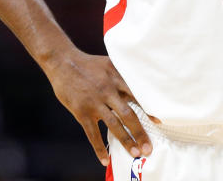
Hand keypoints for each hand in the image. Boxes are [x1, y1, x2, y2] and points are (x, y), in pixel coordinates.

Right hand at [44, 50, 151, 165]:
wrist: (63, 62)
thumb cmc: (89, 64)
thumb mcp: (110, 64)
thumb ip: (123, 76)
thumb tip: (141, 87)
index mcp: (117, 78)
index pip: (137, 96)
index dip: (148, 109)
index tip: (159, 122)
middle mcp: (108, 90)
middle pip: (128, 114)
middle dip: (139, 132)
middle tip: (148, 148)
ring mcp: (94, 102)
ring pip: (114, 125)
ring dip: (126, 141)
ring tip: (135, 153)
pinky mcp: (81, 111)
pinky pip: (92, 133)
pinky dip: (99, 148)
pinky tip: (105, 160)